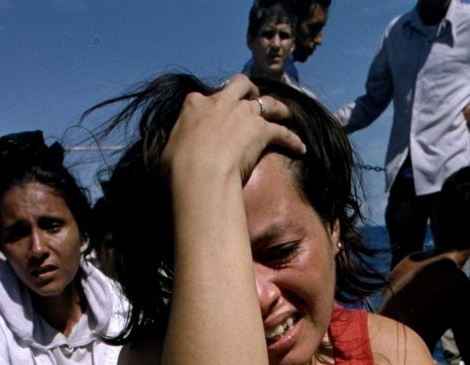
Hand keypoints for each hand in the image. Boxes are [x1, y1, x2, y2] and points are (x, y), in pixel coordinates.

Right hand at [161, 74, 304, 187]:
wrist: (200, 174)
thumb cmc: (178, 167)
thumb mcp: (169, 150)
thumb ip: (177, 142)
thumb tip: (175, 151)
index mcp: (195, 104)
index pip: (206, 96)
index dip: (214, 103)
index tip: (217, 113)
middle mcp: (221, 102)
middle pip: (241, 85)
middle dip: (249, 89)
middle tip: (254, 98)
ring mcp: (243, 114)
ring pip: (267, 103)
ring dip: (278, 108)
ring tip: (286, 114)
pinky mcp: (261, 130)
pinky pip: (282, 132)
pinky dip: (292, 140)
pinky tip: (300, 148)